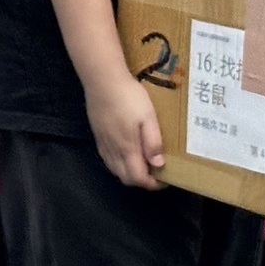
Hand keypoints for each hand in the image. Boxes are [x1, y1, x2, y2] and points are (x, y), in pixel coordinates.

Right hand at [87, 69, 165, 188]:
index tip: (167, 179)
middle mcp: (113, 151)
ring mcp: (103, 144)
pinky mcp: (98, 136)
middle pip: (126, 178)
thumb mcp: (148, 117)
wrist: (102, 81)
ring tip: (145, 163)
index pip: (138, 178)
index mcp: (127, 148)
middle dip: (142, 181)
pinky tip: (128, 153)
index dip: (153, 184)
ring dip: (131, 173)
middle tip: (157, 172)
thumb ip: (153, 142)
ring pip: (115, 170)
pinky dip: (120, 165)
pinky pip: (108, 160)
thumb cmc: (129, 97)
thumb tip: (158, 165)